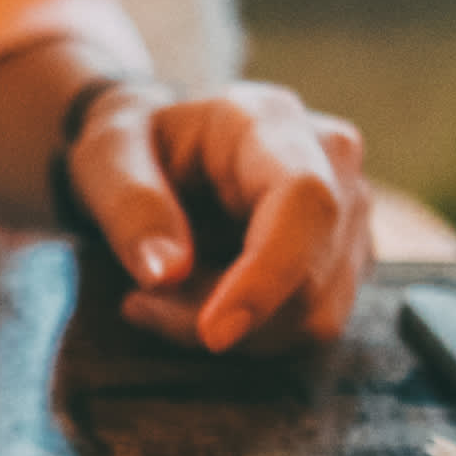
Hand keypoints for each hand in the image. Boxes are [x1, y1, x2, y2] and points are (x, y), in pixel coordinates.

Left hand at [67, 81, 371, 352]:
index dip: (267, 276)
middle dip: (222, 315)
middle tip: (141, 302)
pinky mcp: (346, 259)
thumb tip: (166, 273)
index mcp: (272, 121)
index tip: (213, 333)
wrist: (161, 147)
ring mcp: (349, 212)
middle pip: (311, 277)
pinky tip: (203, 298)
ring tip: (169, 293)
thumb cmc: (134, 144)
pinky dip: (249, 333)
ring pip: (314, 315)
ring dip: (233, 330)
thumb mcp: (105, 156)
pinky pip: (307, 324)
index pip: (304, 201)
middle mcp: (331, 160)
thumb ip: (130, 205)